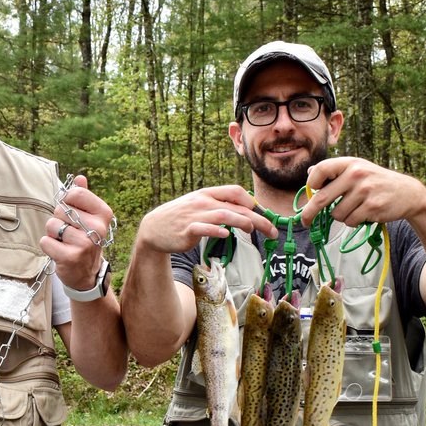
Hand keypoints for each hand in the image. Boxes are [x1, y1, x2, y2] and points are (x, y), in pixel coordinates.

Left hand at [40, 175, 115, 291]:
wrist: (87, 273)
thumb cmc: (85, 240)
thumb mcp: (89, 218)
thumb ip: (84, 197)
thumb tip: (80, 178)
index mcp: (103, 213)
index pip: (75, 193)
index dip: (66, 201)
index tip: (72, 213)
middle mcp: (97, 227)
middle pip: (60, 209)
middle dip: (59, 220)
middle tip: (69, 233)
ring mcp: (85, 243)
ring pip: (51, 225)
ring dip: (53, 234)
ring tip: (65, 243)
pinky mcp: (70, 257)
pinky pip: (45, 241)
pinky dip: (48, 246)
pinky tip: (60, 252)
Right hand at [134, 185, 274, 256]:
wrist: (153, 228)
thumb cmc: (180, 217)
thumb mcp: (199, 205)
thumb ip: (219, 206)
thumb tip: (244, 210)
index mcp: (207, 194)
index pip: (235, 191)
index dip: (251, 201)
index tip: (261, 214)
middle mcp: (202, 202)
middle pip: (236, 207)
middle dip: (258, 218)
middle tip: (272, 231)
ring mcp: (194, 215)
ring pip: (223, 215)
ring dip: (242, 222)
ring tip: (253, 231)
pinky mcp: (186, 230)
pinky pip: (203, 228)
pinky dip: (215, 230)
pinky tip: (225, 234)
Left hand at [302, 157, 425, 226]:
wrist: (407, 193)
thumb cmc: (376, 181)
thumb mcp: (357, 169)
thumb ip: (334, 172)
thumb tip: (309, 173)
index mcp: (350, 163)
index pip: (319, 170)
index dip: (311, 184)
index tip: (312, 192)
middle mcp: (356, 174)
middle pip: (321, 198)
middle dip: (309, 213)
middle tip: (304, 222)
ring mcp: (365, 190)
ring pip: (336, 214)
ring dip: (342, 216)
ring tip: (355, 208)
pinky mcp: (372, 206)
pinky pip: (350, 221)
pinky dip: (353, 221)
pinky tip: (364, 213)